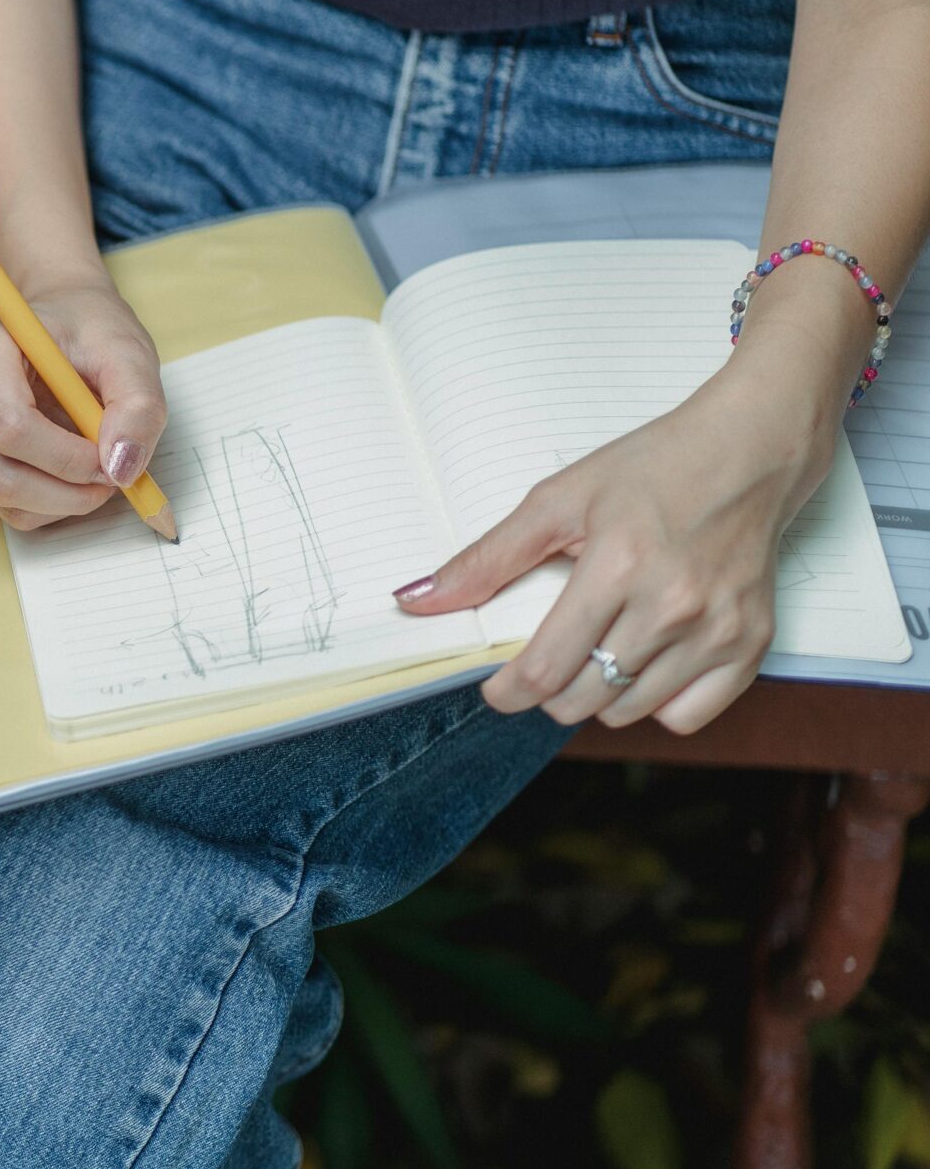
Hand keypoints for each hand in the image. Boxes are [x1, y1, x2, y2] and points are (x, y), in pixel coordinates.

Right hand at [0, 273, 167, 529]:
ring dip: (59, 502)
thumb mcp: (129, 354)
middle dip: (66, 492)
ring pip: (0, 495)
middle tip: (111, 478)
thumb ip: (138, 407)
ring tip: (95, 471)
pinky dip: (45, 505)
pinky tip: (69, 475)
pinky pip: (0, 504)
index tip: (112, 461)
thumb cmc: (89, 329)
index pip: (11, 427)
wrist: (63, 317)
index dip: (67, 459)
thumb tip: (121, 467)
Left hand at [394, 364, 835, 732]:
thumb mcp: (558, 499)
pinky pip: (689, 715)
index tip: (497, 689)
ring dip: (598, 696)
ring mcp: (719, 629)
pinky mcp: (753, 643)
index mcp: (619, 565)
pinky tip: (645, 663)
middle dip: (548, 693)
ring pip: (630, 712)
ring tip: (596, 652)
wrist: (751, 453)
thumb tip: (415, 600)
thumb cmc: (653, 469)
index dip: (508, 691)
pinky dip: (658, 703)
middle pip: (584, 698)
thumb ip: (486, 558)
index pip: (546, 667)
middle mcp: (674, 604)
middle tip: (547, 661)